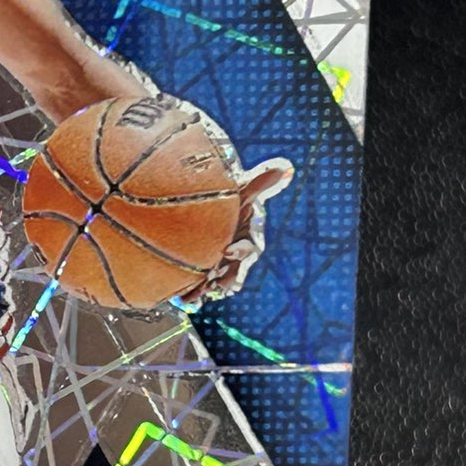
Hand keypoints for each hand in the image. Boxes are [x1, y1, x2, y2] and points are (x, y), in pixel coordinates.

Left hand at [184, 155, 294, 305]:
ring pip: (215, 282)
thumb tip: (286, 167)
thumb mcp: (245, 190)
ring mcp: (221, 265)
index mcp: (249, 240)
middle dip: (224, 279)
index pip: (248, 249)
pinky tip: (178, 298)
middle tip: (214, 285)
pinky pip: (199, 285)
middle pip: (233, 272)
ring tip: (193, 297)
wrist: (215, 207)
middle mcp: (237, 257)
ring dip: (205, 290)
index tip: (227, 250)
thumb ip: (261, 182)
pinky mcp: (206, 271)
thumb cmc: (234, 198)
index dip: (239, 251)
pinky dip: (190, 293)